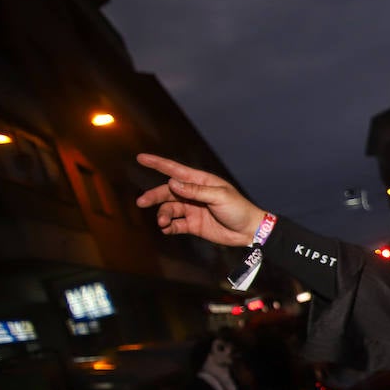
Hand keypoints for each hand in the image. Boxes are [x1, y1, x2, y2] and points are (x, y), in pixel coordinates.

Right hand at [135, 153, 265, 246]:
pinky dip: (168, 227)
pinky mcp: (193, 225)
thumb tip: (172, 182)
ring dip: (163, 215)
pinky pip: (175, 225)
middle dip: (154, 196)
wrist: (249, 231)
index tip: (141, 158)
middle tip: (141, 202)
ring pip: (169, 209)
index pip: (175, 170)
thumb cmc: (239, 209)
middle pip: (167, 192)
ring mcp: (193, 209)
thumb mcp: (219, 196)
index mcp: (200, 182)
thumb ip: (196, 191)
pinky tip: (166, 229)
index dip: (157, 164)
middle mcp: (193, 194)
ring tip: (162, 223)